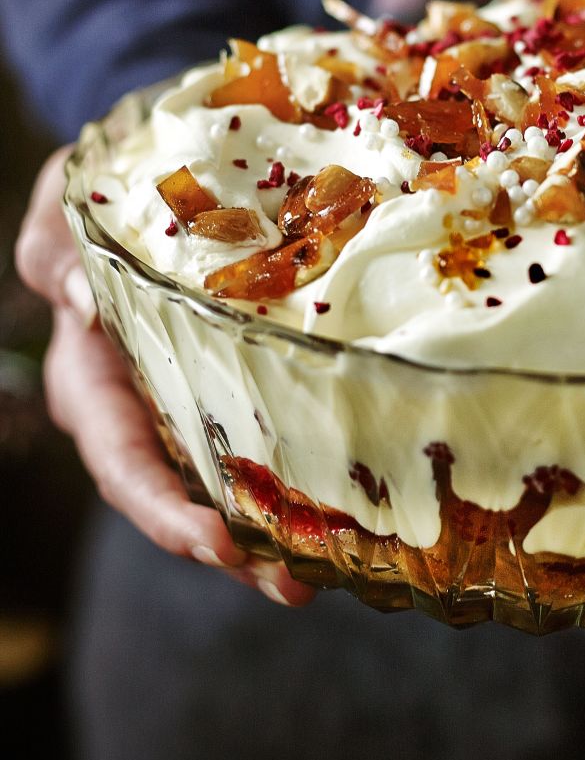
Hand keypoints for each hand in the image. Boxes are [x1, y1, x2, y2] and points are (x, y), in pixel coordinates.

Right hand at [16, 147, 315, 606]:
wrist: (164, 174)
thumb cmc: (106, 192)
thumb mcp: (65, 210)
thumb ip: (56, 254)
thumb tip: (78, 306)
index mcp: (93, 380)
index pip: (121, 461)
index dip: (163, 511)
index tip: (216, 543)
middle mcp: (145, 407)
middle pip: (182, 498)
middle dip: (232, 550)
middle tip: (294, 586)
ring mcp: (196, 402)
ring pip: (231, 484)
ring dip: (277, 533)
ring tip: (334, 572)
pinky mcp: (246, 384)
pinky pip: (271, 437)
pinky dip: (303, 476)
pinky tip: (353, 505)